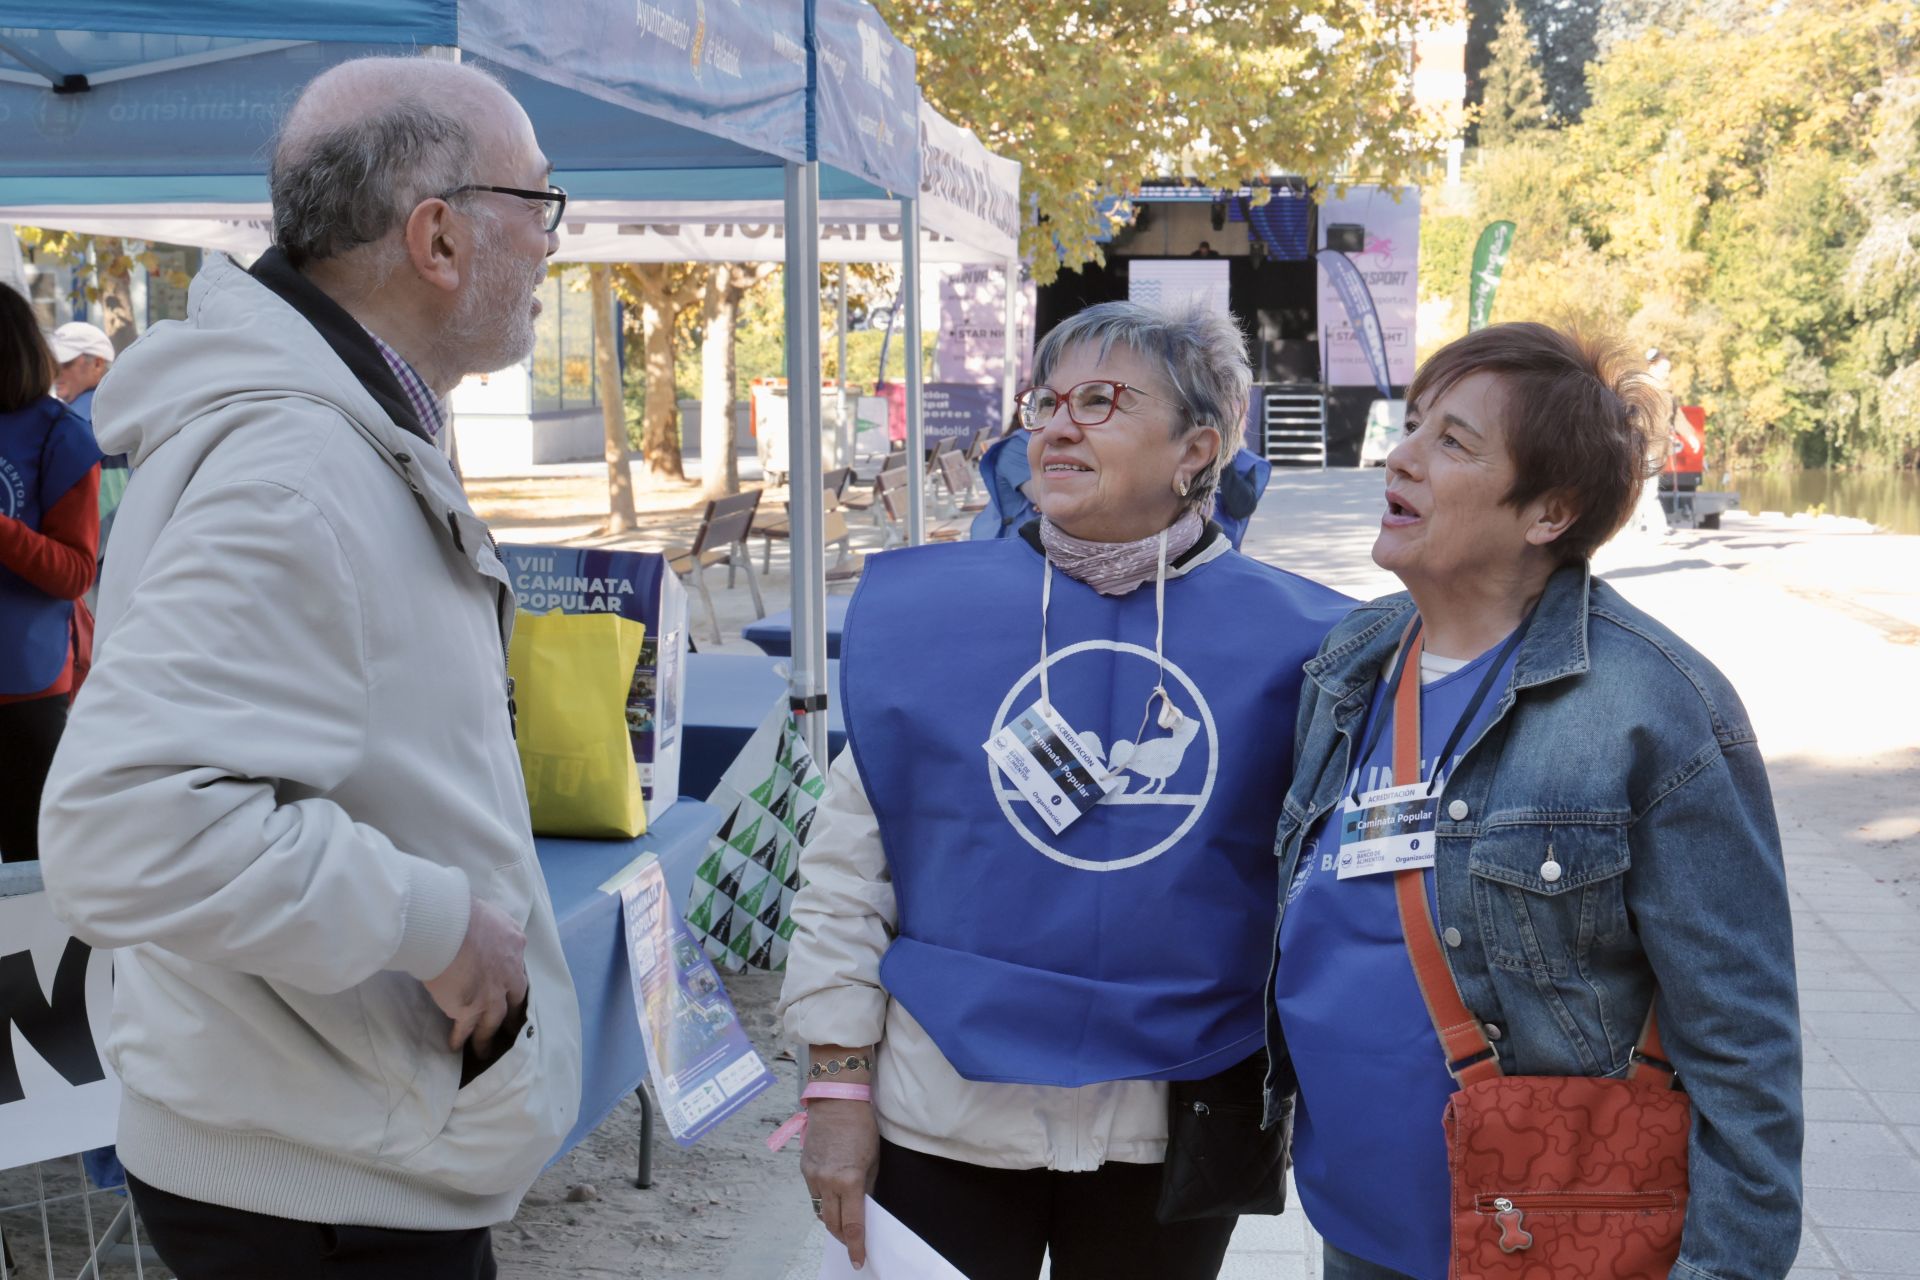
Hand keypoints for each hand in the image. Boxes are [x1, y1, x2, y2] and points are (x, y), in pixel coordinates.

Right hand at [423, 896, 527, 1055]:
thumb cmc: (462, 911)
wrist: (446, 926)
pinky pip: (467, 1029)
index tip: (511, 989)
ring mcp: (491, 993)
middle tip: (511, 1026)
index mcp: (515, 943)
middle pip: (515, 997)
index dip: (514, 980)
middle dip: (513, 1013)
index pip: (518, 966)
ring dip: (489, 1036)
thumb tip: (485, 927)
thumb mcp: (490, 912)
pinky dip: (461, 1039)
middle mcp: (509, 971)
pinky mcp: (470, 1008)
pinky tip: (457, 1047)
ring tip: (486, 1049)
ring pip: (494, 1020)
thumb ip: (493, 925)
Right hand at [801, 1098, 879, 1268]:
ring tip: (842, 1219)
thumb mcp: (873, 1160)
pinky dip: (824, 1200)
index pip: (852, 1225)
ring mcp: (812, 1176)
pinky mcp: (804, 1169)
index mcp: (850, 1180)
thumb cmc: (861, 1127)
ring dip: (831, 1219)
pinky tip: (833, 1195)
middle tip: (852, 1243)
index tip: (859, 1260)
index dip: (856, 1246)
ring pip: (820, 1211)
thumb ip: (867, 1188)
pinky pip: (814, 1194)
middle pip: (832, 1224)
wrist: (836, 1102)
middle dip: (842, 1237)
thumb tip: (864, 1209)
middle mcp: (828, 1182)